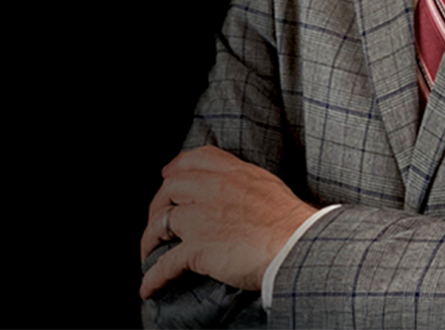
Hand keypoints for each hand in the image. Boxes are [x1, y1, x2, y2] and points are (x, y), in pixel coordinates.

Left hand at [139, 145, 315, 297]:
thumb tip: (235, 191)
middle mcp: (213, 188)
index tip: (168, 176)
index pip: (195, 158)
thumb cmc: (290, 221)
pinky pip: (165, 263)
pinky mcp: (198, 248)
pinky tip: (148, 286)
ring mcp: (202, 217)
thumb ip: (244, 182)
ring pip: (160, 222)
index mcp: (233, 172)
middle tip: (158, 219)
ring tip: (149, 251)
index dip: (176, 167)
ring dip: (150, 240)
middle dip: (158, 204)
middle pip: (170, 187)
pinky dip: (153, 277)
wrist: (296, 245)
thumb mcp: (267, 186)